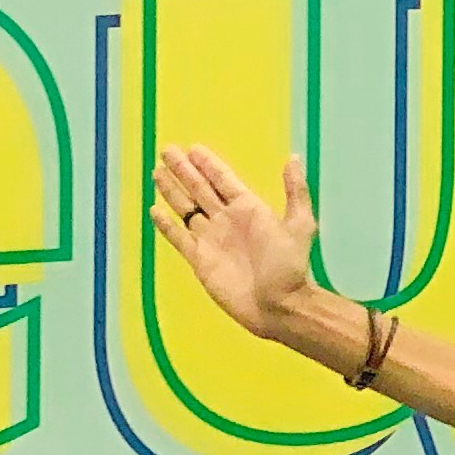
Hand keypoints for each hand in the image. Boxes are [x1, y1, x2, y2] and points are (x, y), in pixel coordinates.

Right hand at [151, 142, 327, 348]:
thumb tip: (293, 158)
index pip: (223, 180)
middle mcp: (227, 220)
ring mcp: (211, 239)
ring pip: (186, 209)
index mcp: (249, 209)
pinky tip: (155, 210)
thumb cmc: (289, 267)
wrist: (278, 306)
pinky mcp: (199, 260)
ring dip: (172, 191)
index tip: (193, 148)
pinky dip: (166, 225)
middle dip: (184, 170)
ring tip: (157, 172)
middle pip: (200, 189)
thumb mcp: (300, 225)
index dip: (208, 164)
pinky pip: (178, 238)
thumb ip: (295, 192)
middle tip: (167, 150)